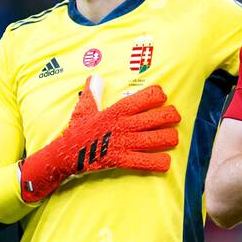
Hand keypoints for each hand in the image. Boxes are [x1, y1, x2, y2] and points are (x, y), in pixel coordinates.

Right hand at [19, 77, 180, 202]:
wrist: (66, 153)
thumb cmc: (78, 130)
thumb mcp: (84, 108)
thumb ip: (93, 92)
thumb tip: (94, 78)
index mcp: (116, 110)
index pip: (144, 97)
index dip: (157, 95)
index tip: (162, 96)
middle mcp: (123, 125)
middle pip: (158, 117)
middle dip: (171, 116)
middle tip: (174, 117)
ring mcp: (124, 142)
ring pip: (157, 138)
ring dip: (170, 138)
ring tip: (173, 138)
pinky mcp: (121, 160)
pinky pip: (145, 161)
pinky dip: (158, 163)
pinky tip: (165, 161)